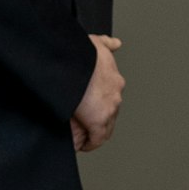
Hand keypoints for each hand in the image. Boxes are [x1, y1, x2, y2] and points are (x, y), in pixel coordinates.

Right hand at [70, 34, 124, 152]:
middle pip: (110, 111)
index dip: (101, 101)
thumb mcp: (94, 43)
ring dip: (96, 132)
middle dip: (99, 117)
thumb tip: (117, 43)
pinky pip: (97, 138)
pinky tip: (83, 146)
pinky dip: (90, 143)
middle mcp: (115, 93)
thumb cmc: (79, 53)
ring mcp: (109, 108)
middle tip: (84, 121)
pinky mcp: (98, 121)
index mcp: (113, 77)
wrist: (71, 62)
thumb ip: (107, 43)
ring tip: (83, 136)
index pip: (111, 94)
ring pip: (106, 126)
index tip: (92, 106)